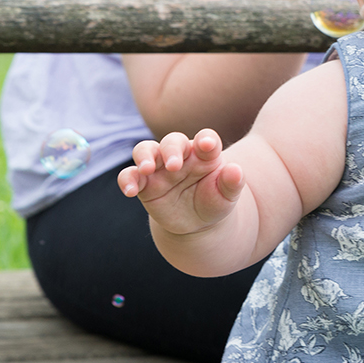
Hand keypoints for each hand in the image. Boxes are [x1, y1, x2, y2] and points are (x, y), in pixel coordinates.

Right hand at [118, 129, 245, 234]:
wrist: (197, 222)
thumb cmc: (214, 201)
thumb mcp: (227, 196)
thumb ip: (232, 183)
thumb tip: (236, 170)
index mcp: (204, 154)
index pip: (206, 139)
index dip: (206, 139)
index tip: (207, 145)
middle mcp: (181, 155)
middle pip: (172, 141)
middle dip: (172, 150)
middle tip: (174, 165)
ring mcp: (160, 168)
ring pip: (146, 150)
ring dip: (145, 156)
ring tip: (146, 168)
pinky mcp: (144, 183)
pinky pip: (130, 175)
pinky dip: (127, 179)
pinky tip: (129, 190)